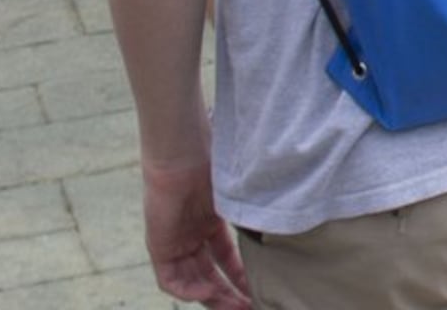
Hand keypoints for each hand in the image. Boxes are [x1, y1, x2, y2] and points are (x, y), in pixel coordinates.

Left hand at [141, 154, 251, 306]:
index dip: (241, 276)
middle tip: (250, 307)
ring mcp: (175, 241)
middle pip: (209, 275)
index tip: (258, 291)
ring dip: (213, 298)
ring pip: (192, 281)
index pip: (224, 258)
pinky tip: (208, 293)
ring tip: (236, 307)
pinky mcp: (159, 245)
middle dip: (229, 294)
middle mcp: (191, 234)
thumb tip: (287, 223)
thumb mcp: (239, 193)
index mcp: (208, 221)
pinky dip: (188, 291)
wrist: (184, 152)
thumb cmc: (214, 161)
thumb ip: (253, 212)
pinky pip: (170, 280)